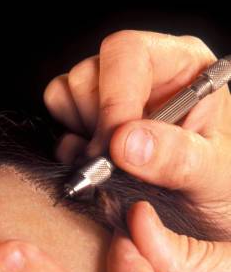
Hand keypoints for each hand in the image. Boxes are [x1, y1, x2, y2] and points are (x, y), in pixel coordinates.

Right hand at [44, 30, 230, 220]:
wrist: (203, 217)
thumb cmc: (219, 188)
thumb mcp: (213, 175)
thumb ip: (177, 158)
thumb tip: (125, 144)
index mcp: (183, 65)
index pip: (130, 55)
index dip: (114, 101)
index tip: (114, 150)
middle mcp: (143, 73)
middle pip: (89, 73)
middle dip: (96, 124)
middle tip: (114, 166)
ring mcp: (110, 97)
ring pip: (66, 94)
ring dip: (84, 136)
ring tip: (116, 166)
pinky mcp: (89, 122)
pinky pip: (57, 121)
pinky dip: (71, 148)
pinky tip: (100, 167)